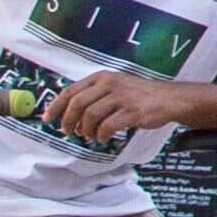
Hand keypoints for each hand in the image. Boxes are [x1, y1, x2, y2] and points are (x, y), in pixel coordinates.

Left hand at [40, 71, 187, 148]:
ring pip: (90, 117)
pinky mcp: (132, 112)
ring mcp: (121, 98)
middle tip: (69, 132)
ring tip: (91, 136)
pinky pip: (107, 127)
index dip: (55, 106)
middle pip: (77, 104)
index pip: (70, 91)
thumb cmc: (139, 95)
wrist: (169, 98)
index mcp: (102, 77)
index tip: (47, 119)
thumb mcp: (114, 86)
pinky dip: (101, 136)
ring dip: (86, 131)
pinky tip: (104, 138)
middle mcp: (110, 84)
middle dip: (68, 121)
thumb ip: (93, 94)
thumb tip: (67, 112)